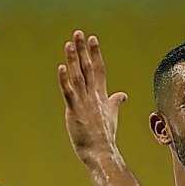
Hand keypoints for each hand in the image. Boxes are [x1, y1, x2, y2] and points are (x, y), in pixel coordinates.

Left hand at [58, 31, 128, 164]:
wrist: (101, 152)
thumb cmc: (105, 136)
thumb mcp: (112, 115)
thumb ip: (115, 102)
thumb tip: (123, 95)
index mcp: (101, 95)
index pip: (99, 69)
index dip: (95, 53)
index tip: (92, 39)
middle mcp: (93, 95)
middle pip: (88, 68)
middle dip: (84, 50)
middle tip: (78, 33)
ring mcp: (84, 102)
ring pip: (78, 77)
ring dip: (73, 59)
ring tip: (69, 44)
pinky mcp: (74, 111)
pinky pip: (69, 93)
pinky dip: (65, 80)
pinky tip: (61, 68)